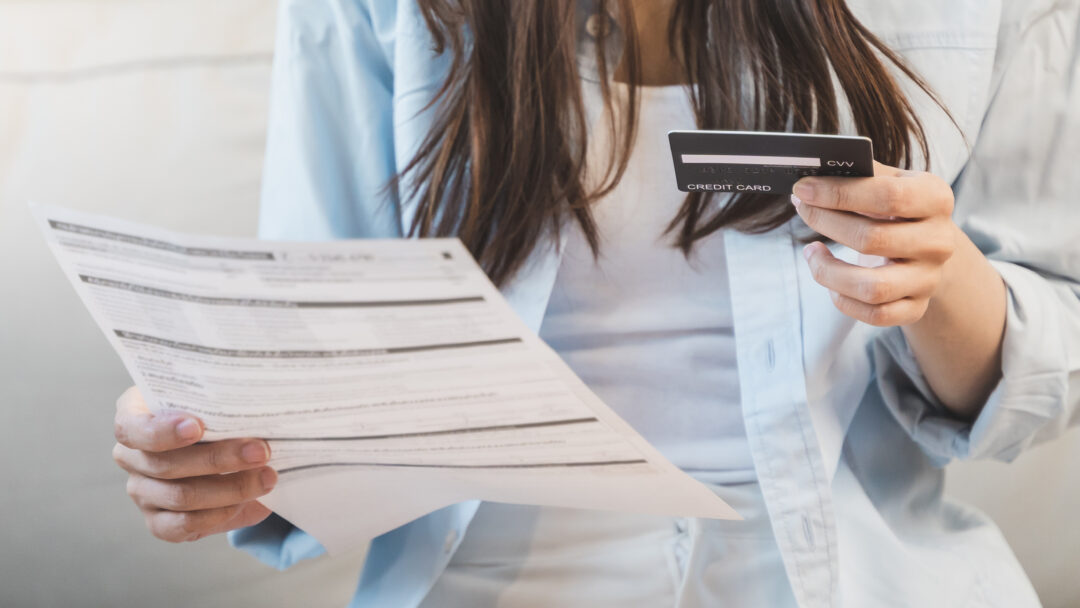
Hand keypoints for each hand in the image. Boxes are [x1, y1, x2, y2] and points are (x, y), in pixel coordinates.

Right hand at [112, 387, 276, 541]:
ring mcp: (141, 491)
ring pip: (180, 496)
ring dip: (231, 488)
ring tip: (267, 477)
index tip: (197, 427)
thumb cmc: (219, 416)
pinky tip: (245, 501)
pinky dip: (219, 514)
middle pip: (165, 464)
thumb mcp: (218, 401)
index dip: (162, 430)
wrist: (230, 453)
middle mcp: (131, 456)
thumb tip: (258, 407)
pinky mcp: (158, 521)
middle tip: (260, 451)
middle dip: (219, 458)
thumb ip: (224, 401)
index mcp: (135, 416)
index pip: (130, 427)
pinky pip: (183, 525)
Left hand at [791, 161, 959, 326]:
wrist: (926, 245)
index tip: (803, 189)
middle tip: (802, 210)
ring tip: (810, 252)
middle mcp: (939, 241)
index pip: (886, 196)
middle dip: (825, 222)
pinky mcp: (915, 307)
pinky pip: (873, 314)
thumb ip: (859, 173)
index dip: (838, 193)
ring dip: (827, 271)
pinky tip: (830, 282)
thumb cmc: (897, 208)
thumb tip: (813, 171)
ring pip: (871, 287)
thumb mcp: (889, 181)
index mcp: (936, 199)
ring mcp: (928, 279)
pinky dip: (842, 300)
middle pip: (871, 239)